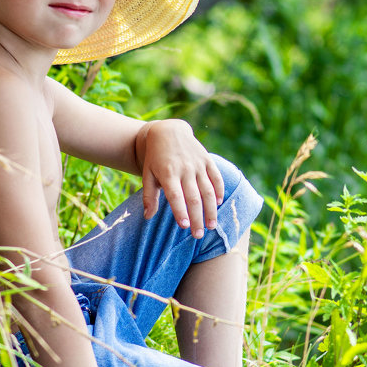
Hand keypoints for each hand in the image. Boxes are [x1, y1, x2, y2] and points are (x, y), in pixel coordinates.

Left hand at [137, 120, 224, 237]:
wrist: (168, 131)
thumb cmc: (155, 158)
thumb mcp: (147, 174)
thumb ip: (149, 196)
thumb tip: (148, 217)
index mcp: (167, 174)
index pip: (176, 196)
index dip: (181, 212)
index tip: (185, 226)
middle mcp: (184, 169)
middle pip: (193, 198)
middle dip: (197, 218)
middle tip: (199, 235)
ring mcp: (197, 164)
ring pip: (207, 190)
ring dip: (211, 209)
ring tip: (212, 226)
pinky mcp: (207, 160)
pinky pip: (216, 177)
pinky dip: (219, 190)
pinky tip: (219, 203)